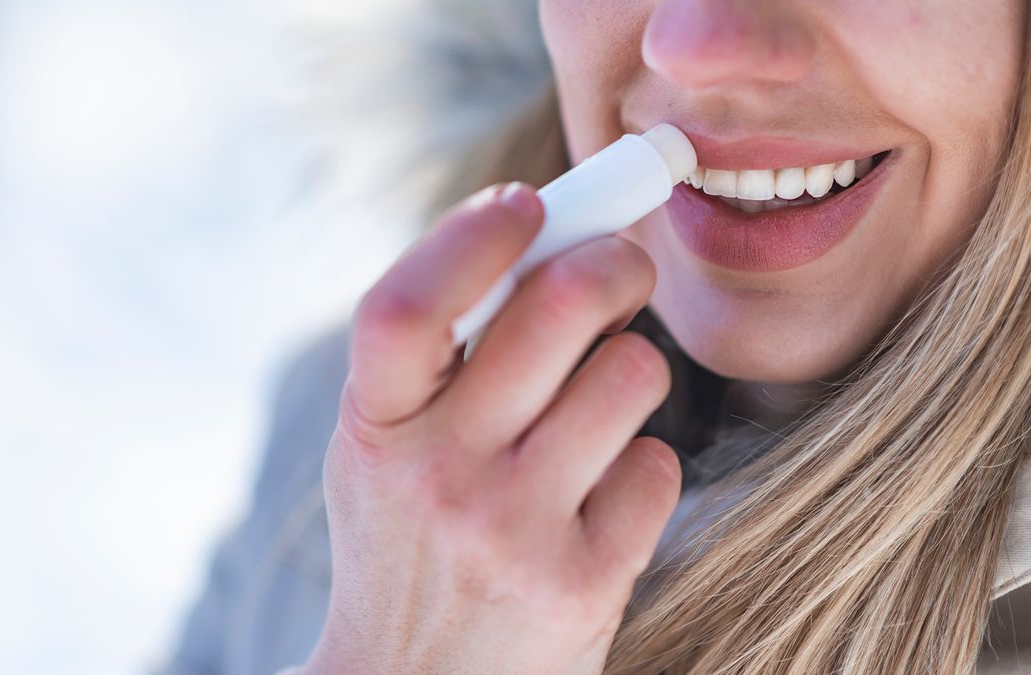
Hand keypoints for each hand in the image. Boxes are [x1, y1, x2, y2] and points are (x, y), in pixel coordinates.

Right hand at [307, 182, 681, 674]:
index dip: (472, 235)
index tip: (526, 199)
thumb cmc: (407, 543)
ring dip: (632, 370)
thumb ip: (438, 359)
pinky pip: (657, 463)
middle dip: (614, 263)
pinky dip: (641, 463)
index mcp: (373, 427)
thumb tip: (545, 241)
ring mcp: (513, 529)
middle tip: (624, 265)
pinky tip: (601, 498)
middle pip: (558, 309)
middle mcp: (438, 474)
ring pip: (631, 374)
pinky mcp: (586, 579)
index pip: (407, 305)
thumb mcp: (387, 451)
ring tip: (600, 405)